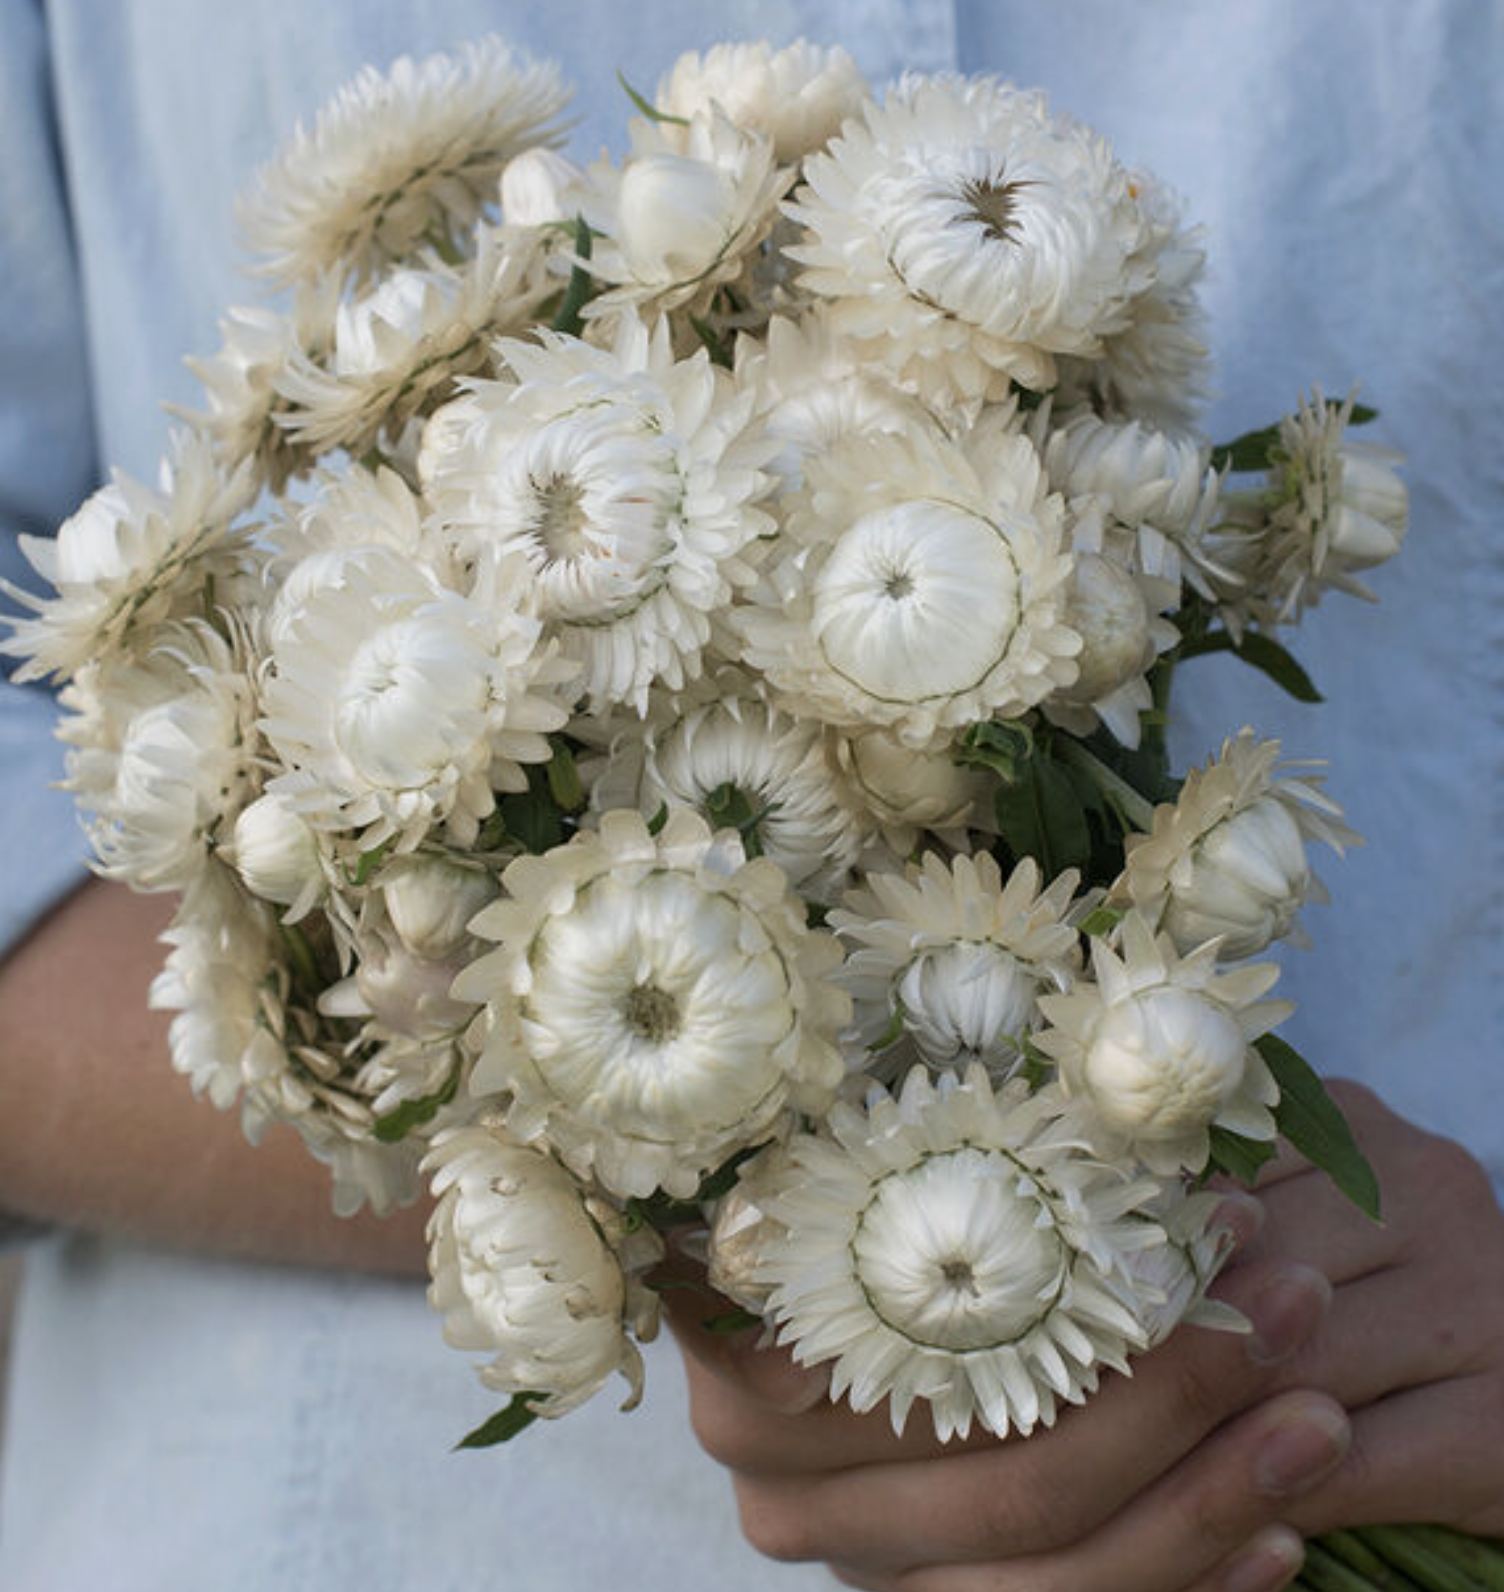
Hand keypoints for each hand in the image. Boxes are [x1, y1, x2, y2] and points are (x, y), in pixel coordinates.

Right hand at [667, 1081, 1503, 1590]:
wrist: (861, 1333)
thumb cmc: (869, 1226)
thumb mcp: (870, 1186)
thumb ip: (903, 1178)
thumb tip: (1085, 1129)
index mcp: (748, 1388)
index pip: (904, 1372)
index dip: (1059, 1313)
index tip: (1192, 1237)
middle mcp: (789, 1502)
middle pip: (999, 1483)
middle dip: (1169, 1397)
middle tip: (1287, 1305)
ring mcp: (871, 1573)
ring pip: (1054, 1576)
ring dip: (1204, 1496)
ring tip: (1312, 1416)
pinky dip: (1190, 1581)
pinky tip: (1280, 1531)